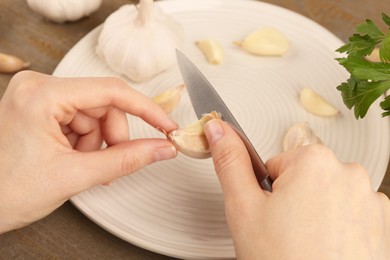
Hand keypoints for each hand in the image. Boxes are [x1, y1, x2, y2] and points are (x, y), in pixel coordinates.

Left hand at [0, 71, 177, 232]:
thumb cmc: (5, 191)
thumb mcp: (74, 176)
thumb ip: (125, 160)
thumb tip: (161, 148)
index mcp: (42, 95)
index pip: (111, 91)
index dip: (146, 110)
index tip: (166, 125)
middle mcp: (38, 87)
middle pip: (103, 104)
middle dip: (111, 136)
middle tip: (107, 164)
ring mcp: (37, 97)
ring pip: (94, 115)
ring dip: (97, 143)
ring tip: (80, 166)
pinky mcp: (39, 109)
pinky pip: (79, 120)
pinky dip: (84, 142)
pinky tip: (72, 160)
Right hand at [204, 119, 389, 258]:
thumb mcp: (244, 207)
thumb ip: (230, 162)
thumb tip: (219, 129)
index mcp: (314, 161)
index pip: (276, 165)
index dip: (267, 193)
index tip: (271, 216)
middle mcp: (349, 173)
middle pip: (303, 178)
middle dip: (291, 201)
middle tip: (285, 232)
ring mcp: (370, 199)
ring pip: (326, 196)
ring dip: (315, 214)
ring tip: (305, 243)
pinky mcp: (382, 223)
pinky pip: (349, 213)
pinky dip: (337, 227)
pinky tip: (326, 248)